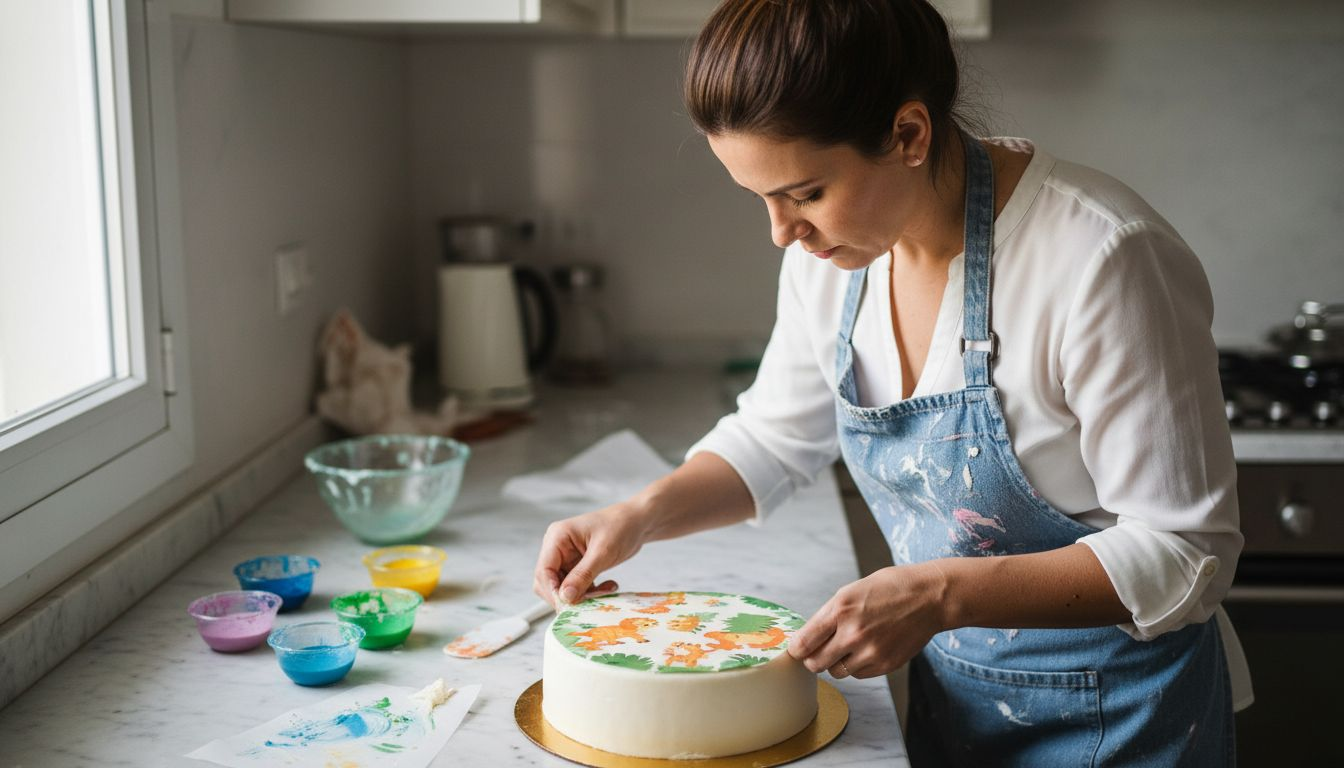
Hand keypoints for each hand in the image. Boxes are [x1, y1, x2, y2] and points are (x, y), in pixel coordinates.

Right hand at [532, 503, 650, 607]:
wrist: (637, 521)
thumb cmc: (620, 527)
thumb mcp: (603, 552)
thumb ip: (583, 575)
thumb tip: (565, 597)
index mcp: (557, 537)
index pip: (544, 571)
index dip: (553, 592)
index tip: (569, 606)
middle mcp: (557, 547)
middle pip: (549, 582)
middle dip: (568, 595)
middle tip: (590, 602)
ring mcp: (567, 557)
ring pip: (564, 587)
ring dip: (583, 595)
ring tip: (605, 590)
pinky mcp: (578, 566)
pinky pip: (577, 587)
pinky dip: (590, 591)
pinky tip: (608, 586)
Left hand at [788, 563, 947, 679]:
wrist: (929, 597)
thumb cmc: (890, 589)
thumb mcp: (851, 591)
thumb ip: (828, 616)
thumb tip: (807, 638)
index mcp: (840, 609)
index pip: (803, 643)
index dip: (796, 649)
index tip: (796, 650)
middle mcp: (853, 633)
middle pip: (815, 664)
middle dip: (813, 659)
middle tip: (819, 651)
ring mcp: (870, 651)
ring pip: (836, 672)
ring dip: (837, 663)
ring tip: (849, 645)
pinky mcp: (885, 664)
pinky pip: (858, 675)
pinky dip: (857, 666)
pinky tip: (867, 648)